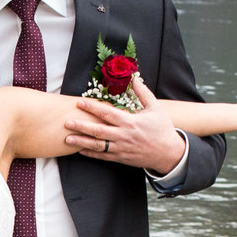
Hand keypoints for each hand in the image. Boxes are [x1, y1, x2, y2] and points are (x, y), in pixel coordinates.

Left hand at [63, 79, 186, 171]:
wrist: (169, 153)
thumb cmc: (162, 129)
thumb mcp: (155, 108)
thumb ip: (143, 93)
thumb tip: (135, 78)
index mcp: (130, 122)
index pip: (107, 113)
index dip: (92, 107)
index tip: (79, 102)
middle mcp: (123, 136)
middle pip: (98, 130)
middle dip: (81, 126)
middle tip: (67, 122)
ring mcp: (121, 148)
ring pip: (97, 145)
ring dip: (81, 142)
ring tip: (67, 139)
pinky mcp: (121, 158)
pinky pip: (103, 156)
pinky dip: (91, 154)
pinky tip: (80, 150)